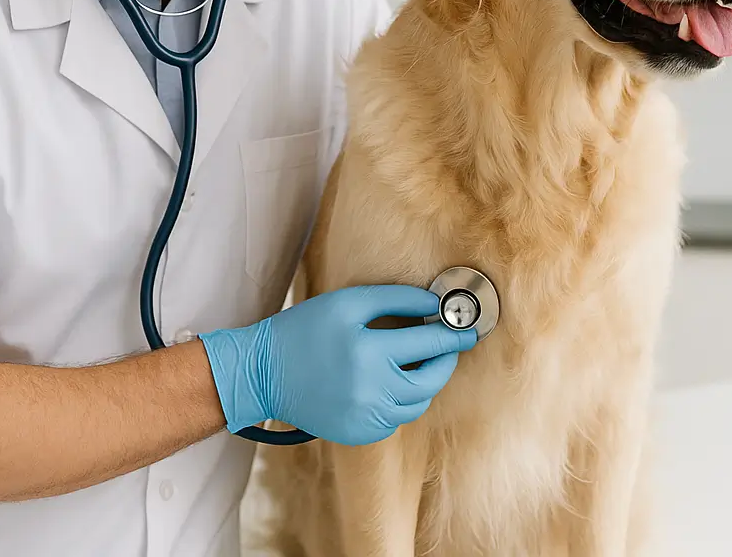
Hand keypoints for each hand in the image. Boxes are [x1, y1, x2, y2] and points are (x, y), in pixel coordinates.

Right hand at [199, 285, 477, 445]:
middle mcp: (372, 390)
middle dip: (446, 361)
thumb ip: (395, 298)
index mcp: (369, 352)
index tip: (468, 329)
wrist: (263, 373)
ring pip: (417, 403)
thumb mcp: (347, 302)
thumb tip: (433, 304)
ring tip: (420, 363)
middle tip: (449, 346)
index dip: (453, 334)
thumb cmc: (304, 329)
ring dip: (425, 382)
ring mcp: (366, 417)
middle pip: (431, 379)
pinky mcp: (359, 433)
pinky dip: (401, 401)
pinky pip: (396, 419)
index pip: (430, 342)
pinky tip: (390, 383)